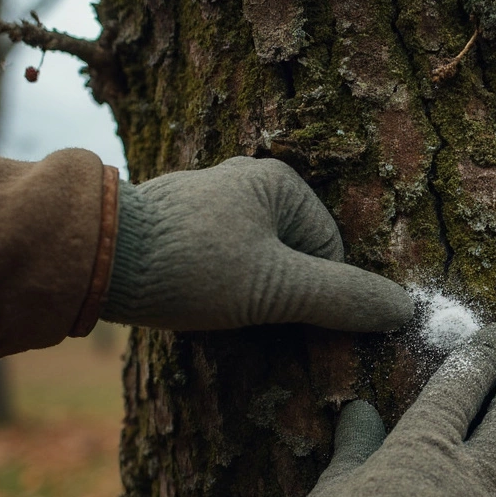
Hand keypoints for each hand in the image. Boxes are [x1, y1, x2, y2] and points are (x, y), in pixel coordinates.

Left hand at [101, 157, 413, 331]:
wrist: (89, 257)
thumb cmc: (189, 264)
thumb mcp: (278, 287)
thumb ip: (345, 299)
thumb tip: (406, 310)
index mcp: (281, 183)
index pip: (332, 255)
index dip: (313, 294)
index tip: (277, 311)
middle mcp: (249, 184)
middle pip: (297, 262)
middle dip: (280, 297)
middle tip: (245, 313)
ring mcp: (213, 206)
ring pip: (260, 270)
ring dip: (247, 299)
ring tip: (213, 306)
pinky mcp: (181, 231)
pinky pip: (225, 269)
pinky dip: (219, 292)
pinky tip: (194, 301)